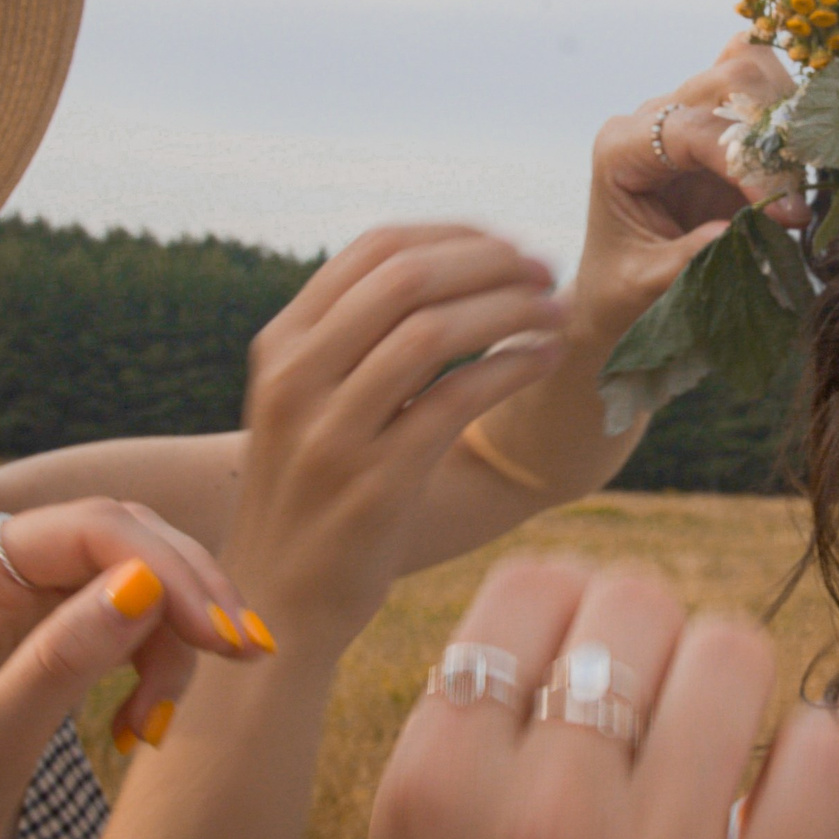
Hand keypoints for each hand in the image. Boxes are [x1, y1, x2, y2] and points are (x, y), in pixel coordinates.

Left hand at [0, 499, 259, 838]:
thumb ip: (65, 656)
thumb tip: (145, 583)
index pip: (91, 530)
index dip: (168, 571)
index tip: (221, 636)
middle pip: (125, 541)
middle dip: (186, 597)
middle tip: (242, 654)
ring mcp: (19, 597)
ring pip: (138, 580)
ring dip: (170, 644)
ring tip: (155, 724)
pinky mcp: (44, 632)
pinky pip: (128, 620)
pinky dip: (154, 665)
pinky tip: (141, 725)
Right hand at [224, 223, 567, 626]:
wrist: (280, 603)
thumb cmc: (318, 494)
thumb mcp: (310, 403)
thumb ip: (357, 339)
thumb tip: (454, 269)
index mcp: (283, 344)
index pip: (377, 247)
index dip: (458, 235)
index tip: (511, 247)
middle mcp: (296, 378)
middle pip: (408, 276)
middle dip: (493, 263)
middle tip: (548, 274)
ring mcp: (330, 432)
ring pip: (434, 330)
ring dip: (512, 309)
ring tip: (557, 314)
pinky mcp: (373, 484)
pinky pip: (457, 399)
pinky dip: (512, 366)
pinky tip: (546, 360)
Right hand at [367, 558, 838, 838]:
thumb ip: (473, 731)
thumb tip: (577, 592)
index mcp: (433, 791)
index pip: (535, 587)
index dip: (571, 613)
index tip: (581, 666)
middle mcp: (537, 822)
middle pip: (639, 605)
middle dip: (655, 646)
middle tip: (649, 716)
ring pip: (735, 652)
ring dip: (733, 694)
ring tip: (706, 756)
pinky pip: (825, 749)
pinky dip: (814, 762)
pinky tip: (768, 808)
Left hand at [574, 31, 805, 335]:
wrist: (615, 291)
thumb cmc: (620, 288)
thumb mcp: (646, 283)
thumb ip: (689, 257)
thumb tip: (743, 228)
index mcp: (621, 148)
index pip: (694, 128)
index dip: (746, 164)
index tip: (784, 211)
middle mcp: (652, 118)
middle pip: (731, 80)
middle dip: (775, 134)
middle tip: (797, 197)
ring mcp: (689, 115)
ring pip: (754, 76)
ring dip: (788, 126)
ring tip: (798, 188)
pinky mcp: (719, 127)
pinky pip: (764, 99)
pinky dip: (790, 125)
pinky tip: (797, 172)